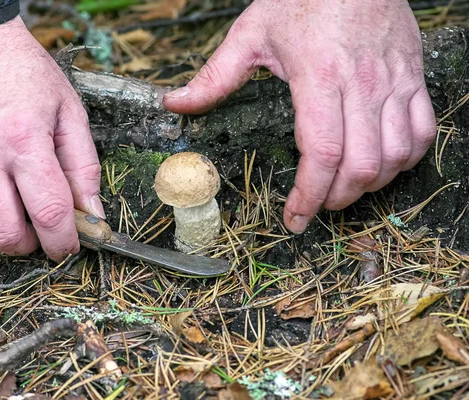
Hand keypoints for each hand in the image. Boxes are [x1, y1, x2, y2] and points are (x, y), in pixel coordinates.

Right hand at [0, 16, 103, 260]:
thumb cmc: (27, 76)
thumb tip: (92, 213)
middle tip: (36, 231)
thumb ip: (84, 166)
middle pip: (4, 232)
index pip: (49, 212)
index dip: (63, 241)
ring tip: (5, 216)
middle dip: (29, 245)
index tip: (67, 247)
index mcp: (25, 139)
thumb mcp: (70, 112)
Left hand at [163, 0, 435, 232]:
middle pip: (361, 166)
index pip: (322, 154)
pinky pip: (424, 132)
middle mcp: (363, 85)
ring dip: (371, 185)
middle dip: (336, 199)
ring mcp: (394, 82)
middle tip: (316, 205)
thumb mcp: (251, 32)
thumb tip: (176, 104)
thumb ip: (214, 76)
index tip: (295, 217)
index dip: (308, 196)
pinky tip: (383, 165)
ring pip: (395, 156)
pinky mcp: (413, 76)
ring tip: (344, 190)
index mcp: (320, 77)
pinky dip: (406, 160)